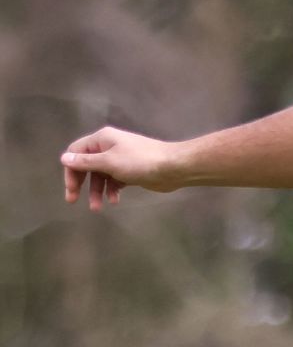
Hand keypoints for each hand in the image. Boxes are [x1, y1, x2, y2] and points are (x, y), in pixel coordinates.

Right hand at [61, 126, 183, 209]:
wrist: (173, 167)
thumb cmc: (139, 162)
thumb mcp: (108, 162)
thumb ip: (86, 162)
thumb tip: (64, 158)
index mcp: (102, 139)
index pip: (76, 152)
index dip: (70, 169)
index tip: (70, 187)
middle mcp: (110, 147)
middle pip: (87, 165)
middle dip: (81, 183)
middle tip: (73, 200)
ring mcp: (121, 159)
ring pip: (101, 175)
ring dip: (97, 191)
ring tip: (97, 208)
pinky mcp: (131, 171)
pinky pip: (115, 181)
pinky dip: (112, 190)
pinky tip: (114, 200)